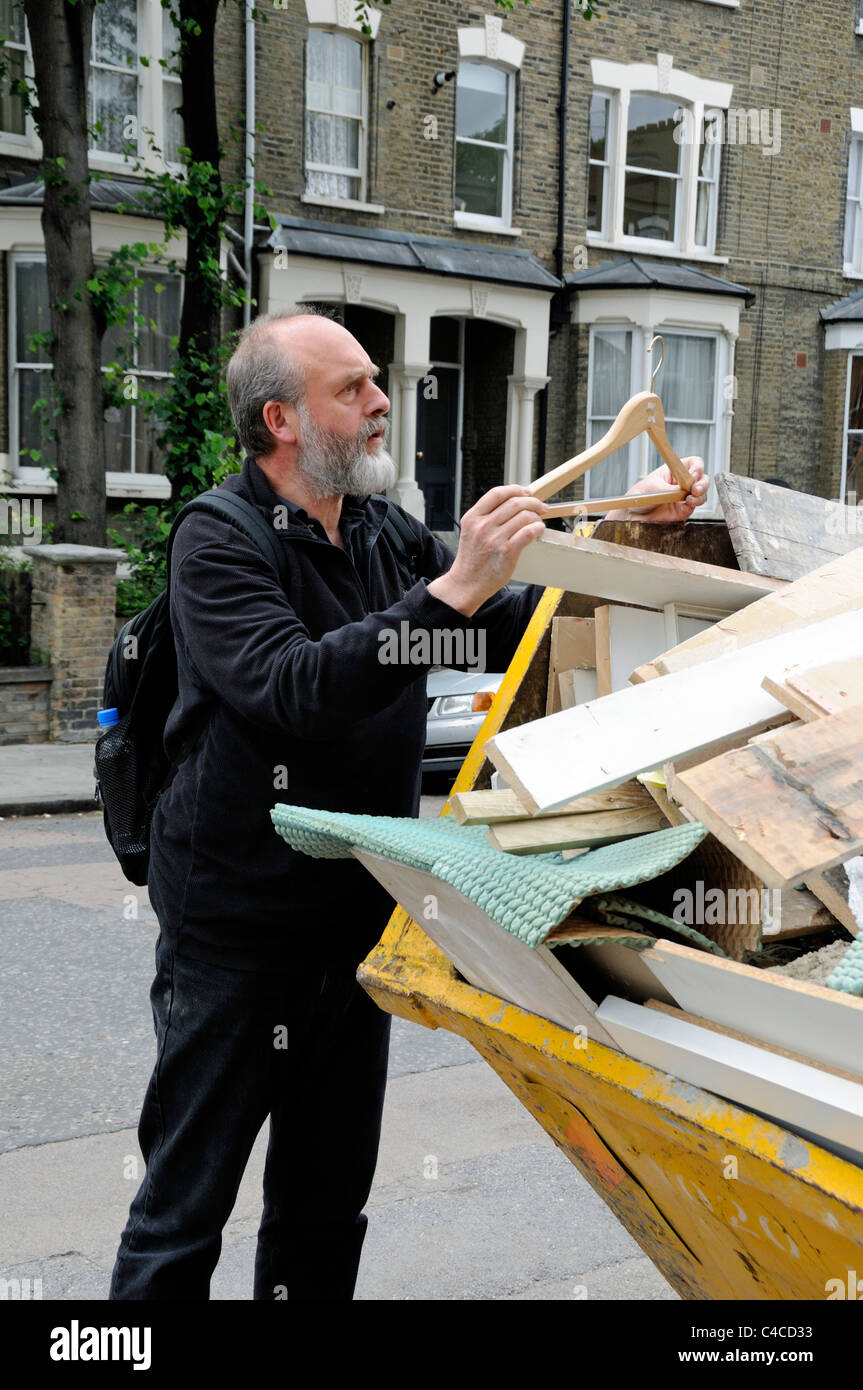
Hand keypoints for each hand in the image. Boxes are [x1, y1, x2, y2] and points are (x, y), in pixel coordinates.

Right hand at [428, 484, 547, 615]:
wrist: (466, 583)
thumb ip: (485, 517)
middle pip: (514, 503)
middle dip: (532, 502)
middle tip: (541, 507)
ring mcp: (494, 539)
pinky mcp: (506, 552)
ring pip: (524, 516)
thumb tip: (512, 503)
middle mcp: (483, 526)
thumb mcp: (471, 531)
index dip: (515, 489)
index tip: (526, 492)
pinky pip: (528, 532)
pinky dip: (537, 528)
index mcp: (473, 517)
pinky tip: (539, 530)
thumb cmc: (472, 559)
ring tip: (539, 522)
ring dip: (536, 517)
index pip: (497, 493)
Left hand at [612, 457, 708, 523]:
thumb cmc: (638, 495)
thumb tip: (684, 492)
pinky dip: (692, 507)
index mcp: (674, 471)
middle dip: (702, 484)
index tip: (693, 474)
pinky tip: (685, 506)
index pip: (693, 464)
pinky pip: (692, 508)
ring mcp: (683, 497)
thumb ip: (670, 489)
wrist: (631, 514)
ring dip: (699, 497)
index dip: (697, 468)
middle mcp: (681, 483)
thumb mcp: (653, 488)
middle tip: (695, 489)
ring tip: (689, 499)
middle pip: (702, 479)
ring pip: (701, 495)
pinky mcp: (682, 510)